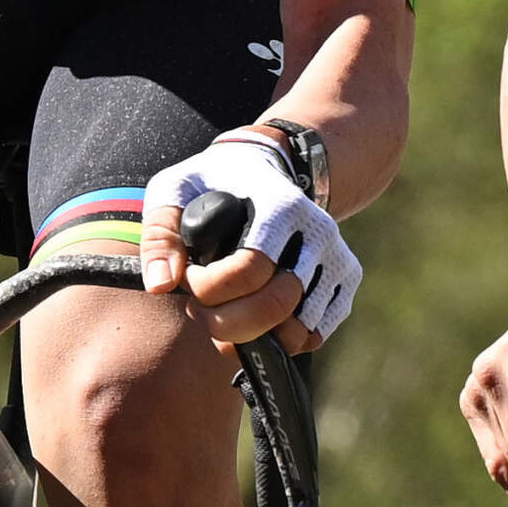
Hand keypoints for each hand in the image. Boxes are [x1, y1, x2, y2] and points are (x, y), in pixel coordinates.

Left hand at [139, 133, 363, 350]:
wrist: (269, 166)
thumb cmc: (214, 182)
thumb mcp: (175, 189)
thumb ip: (161, 234)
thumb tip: (162, 286)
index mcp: (279, 206)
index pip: (249, 269)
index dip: (210, 289)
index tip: (189, 281)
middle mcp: (318, 231)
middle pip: (277, 305)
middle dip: (226, 323)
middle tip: (200, 312)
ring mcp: (338, 257)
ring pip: (297, 329)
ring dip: (251, 337)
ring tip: (223, 316)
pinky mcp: (346, 279)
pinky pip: (315, 333)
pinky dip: (280, 341)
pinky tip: (252, 323)